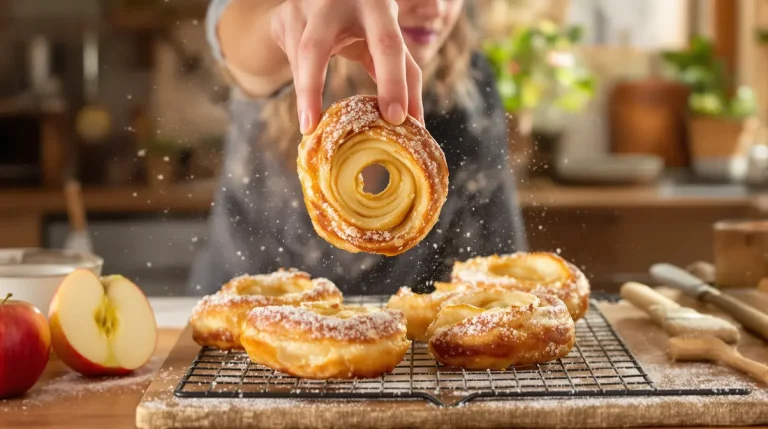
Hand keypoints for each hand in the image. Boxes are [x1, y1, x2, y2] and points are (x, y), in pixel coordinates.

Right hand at [270, 0, 423, 133]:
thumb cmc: (365, 23)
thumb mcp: (386, 38)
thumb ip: (405, 74)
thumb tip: (417, 123)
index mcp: (374, 5)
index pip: (386, 45)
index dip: (392, 82)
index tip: (395, 118)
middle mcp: (334, 1)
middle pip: (314, 48)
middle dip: (311, 87)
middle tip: (310, 126)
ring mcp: (302, 6)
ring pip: (298, 58)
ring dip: (304, 94)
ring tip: (309, 125)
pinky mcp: (282, 17)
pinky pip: (289, 59)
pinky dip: (300, 83)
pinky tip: (306, 92)